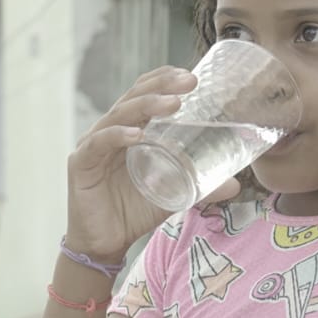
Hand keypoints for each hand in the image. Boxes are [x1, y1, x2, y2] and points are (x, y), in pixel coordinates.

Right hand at [65, 66, 239, 261]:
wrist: (105, 243)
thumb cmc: (134, 211)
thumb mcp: (172, 194)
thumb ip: (201, 187)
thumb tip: (236, 184)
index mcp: (129, 129)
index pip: (143, 93)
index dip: (164, 79)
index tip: (191, 74)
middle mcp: (109, 130)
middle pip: (133, 96)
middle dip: (161, 86)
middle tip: (190, 82)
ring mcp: (93, 144)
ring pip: (119, 114)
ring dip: (147, 105)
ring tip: (174, 104)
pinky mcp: (81, 164)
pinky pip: (99, 143)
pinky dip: (117, 135)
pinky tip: (137, 135)